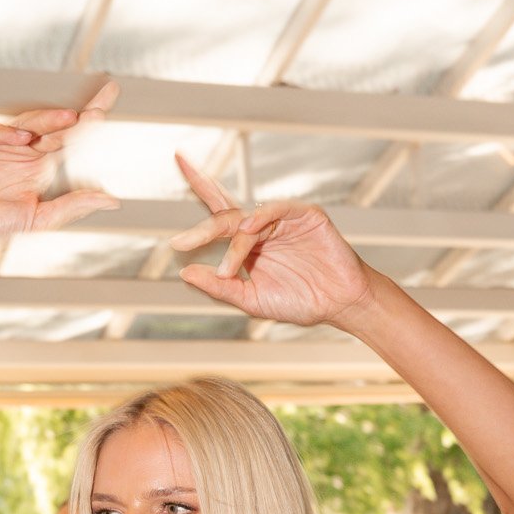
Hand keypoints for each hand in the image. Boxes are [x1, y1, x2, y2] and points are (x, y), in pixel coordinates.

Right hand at [0, 84, 120, 251]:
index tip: (106, 106)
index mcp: (39, 166)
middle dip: (76, 116)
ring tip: (69, 119)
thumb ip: (73, 206)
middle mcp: (22, 150)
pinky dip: (7, 134)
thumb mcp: (38, 218)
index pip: (69, 139)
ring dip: (48, 120)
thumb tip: (109, 199)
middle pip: (54, 125)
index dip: (88, 123)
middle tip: (99, 105)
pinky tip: (23, 137)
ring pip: (27, 124)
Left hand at [170, 156, 374, 329]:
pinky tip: (248, 231)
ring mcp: (282, 219)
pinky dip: (261, 217)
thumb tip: (185, 272)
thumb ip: (220, 286)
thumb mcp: (252, 299)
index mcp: (247, 244)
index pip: (216, 220)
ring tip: (228, 269)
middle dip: (203, 228)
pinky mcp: (305, 214)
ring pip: (247, 221)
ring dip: (234, 244)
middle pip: (225, 213)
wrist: (338, 304)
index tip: (174, 225)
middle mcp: (261, 227)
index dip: (197, 208)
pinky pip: (277, 208)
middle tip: (181, 242)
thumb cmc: (299, 300)